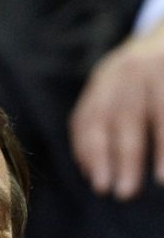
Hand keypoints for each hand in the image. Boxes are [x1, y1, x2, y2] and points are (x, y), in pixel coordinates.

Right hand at [69, 21, 163, 200]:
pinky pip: (82, 121)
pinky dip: (84, 149)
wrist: (157, 43)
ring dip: (98, 158)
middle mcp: (133, 69)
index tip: (161, 181)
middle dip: (126, 159)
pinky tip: (90, 173)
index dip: (162, 147)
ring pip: (98, 120)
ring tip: (102, 187)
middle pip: (126, 118)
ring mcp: (107, 78)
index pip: (161, 112)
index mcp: (163, 67)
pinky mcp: (92, 89)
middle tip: (126, 194)